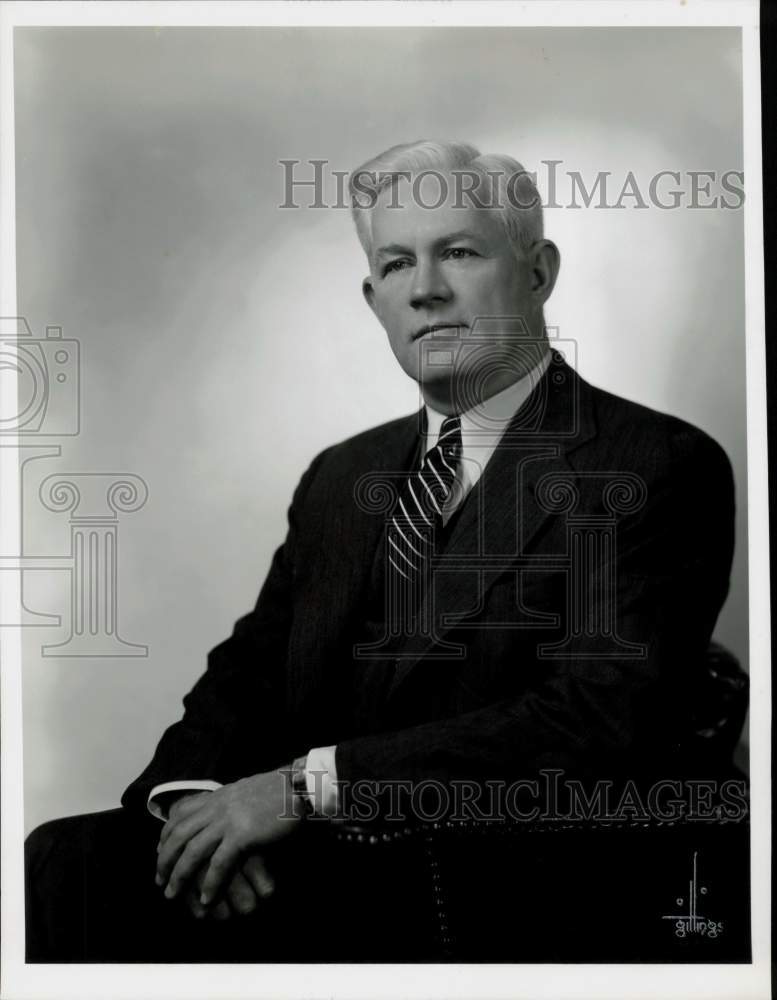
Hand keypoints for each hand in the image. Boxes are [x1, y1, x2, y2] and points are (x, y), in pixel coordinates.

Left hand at [156, 768, 300, 906]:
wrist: (298, 786)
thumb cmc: (278, 790)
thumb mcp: (245, 790)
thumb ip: (230, 802)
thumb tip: (224, 810)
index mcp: (217, 796)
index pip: (180, 814)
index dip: (166, 834)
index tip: (160, 851)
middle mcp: (217, 806)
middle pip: (179, 834)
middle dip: (165, 859)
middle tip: (160, 880)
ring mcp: (227, 820)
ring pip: (192, 850)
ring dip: (179, 875)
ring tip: (172, 894)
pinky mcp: (242, 834)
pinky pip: (219, 863)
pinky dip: (210, 883)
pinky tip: (206, 898)